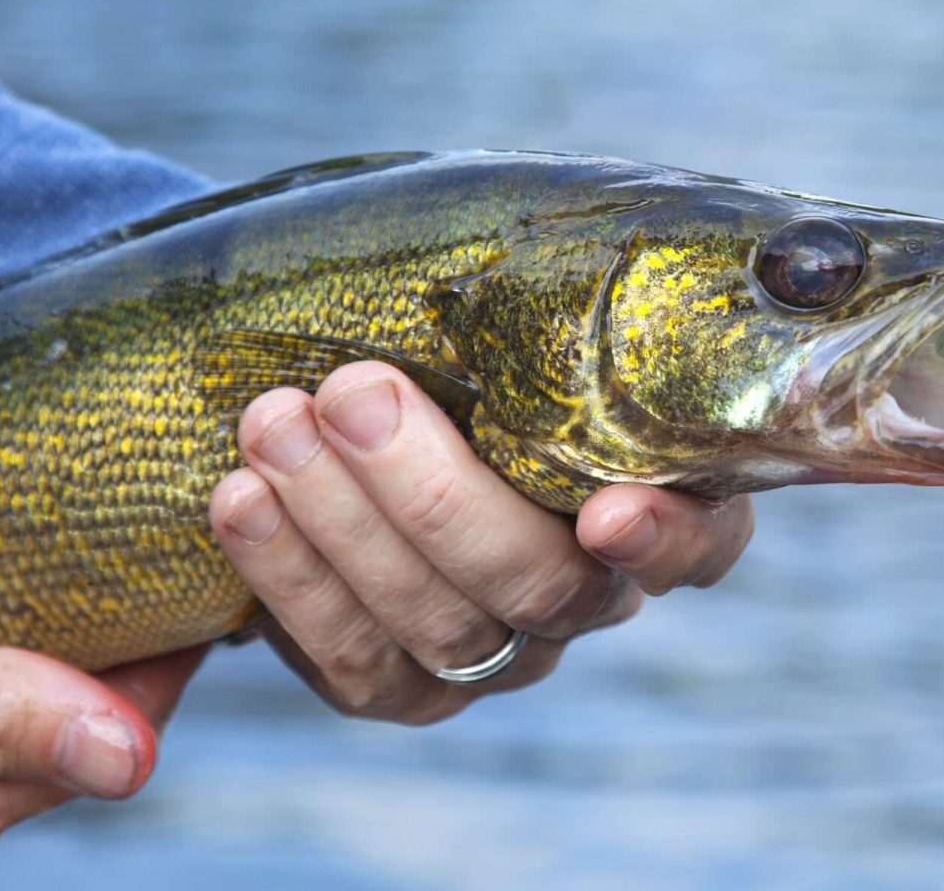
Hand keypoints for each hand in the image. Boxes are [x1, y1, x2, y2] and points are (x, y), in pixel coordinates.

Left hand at [209, 361, 755, 722]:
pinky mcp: (408, 688)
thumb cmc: (477, 343)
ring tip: (272, 423)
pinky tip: (240, 500)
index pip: (703, 544)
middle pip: (543, 586)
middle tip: (355, 392)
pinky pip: (355, 660)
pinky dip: (292, 577)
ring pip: (443, 625)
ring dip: (344, 523)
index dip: (666, 540)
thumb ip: (557, 311)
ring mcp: (504, 654)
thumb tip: (551, 256)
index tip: (608, 512)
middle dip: (437, 495)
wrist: (366, 411)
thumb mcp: (529, 313)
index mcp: (664, 502)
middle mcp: (595, 594)